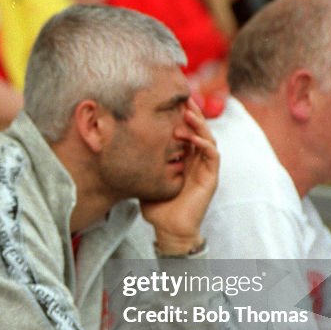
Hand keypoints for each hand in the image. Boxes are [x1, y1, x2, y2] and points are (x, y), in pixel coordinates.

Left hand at [140, 100, 219, 254]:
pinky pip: (213, 156)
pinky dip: (205, 145)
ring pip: (208, 139)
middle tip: (184, 99)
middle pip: (199, 130)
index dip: (182, 116)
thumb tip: (117, 146)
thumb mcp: (146, 178)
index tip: (171, 102)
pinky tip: (194, 138)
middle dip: (193, 114)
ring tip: (188, 114)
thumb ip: (139, 164)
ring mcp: (205, 169)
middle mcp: (196, 161)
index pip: (186, 132)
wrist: (169, 229)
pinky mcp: (211, 178)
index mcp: (184, 159)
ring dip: (199, 126)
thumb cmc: (158, 207)